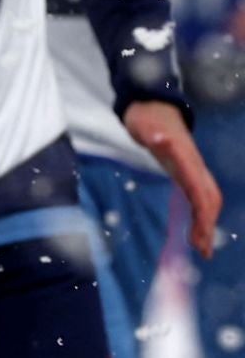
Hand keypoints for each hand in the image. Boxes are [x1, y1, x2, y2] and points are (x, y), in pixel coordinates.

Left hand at [125, 100, 220, 256]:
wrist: (152, 106)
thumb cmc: (147, 117)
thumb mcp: (146, 125)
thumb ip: (155, 134)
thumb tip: (161, 139)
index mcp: (187, 159)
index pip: (200, 190)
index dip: (202, 212)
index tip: (201, 233)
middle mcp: (195, 167)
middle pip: (210, 199)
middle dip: (208, 224)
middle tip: (203, 250)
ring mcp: (192, 170)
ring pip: (208, 200)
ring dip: (207, 223)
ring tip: (202, 249)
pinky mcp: (186, 172)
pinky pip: (199, 197)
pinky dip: (200, 215)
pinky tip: (195, 230)